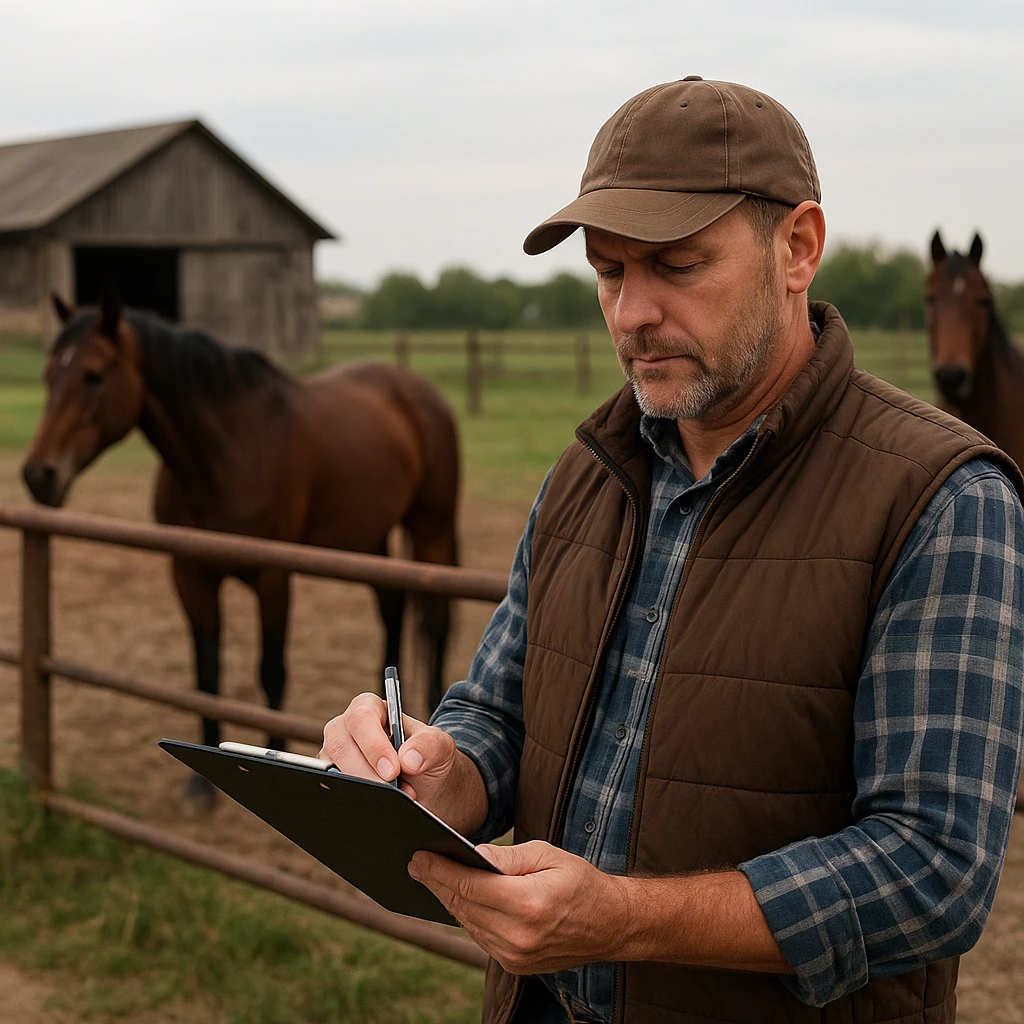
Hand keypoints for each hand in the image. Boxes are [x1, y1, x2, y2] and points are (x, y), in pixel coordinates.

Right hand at [319, 693, 486, 833]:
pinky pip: (329, 794)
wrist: (431, 791)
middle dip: (366, 774)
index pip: (362, 717)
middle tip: (394, 793)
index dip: (374, 744)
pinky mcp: (331, 785)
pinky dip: (349, 804)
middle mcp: (346, 731)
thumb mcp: (440, 748)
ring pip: (329, 772)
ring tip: (390, 804)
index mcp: (372, 710)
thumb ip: (430, 745)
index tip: (393, 771)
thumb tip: (408, 758)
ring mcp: (334, 759)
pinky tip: (371, 814)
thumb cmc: (431, 760)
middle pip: (340, 746)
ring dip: (359, 791)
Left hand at [408, 841, 628, 973]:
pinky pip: (481, 936)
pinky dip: (468, 916)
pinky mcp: (516, 965)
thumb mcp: (548, 855)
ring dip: (449, 900)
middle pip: (464, 906)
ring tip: (431, 878)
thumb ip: (508, 857)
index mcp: (529, 904)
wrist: (611, 924)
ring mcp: (516, 956)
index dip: (441, 870)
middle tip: (416, 864)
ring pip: (469, 923)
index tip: (419, 857)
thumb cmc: (580, 882)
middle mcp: (519, 936)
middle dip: (437, 883)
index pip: (471, 886)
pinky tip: (458, 898)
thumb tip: (473, 854)